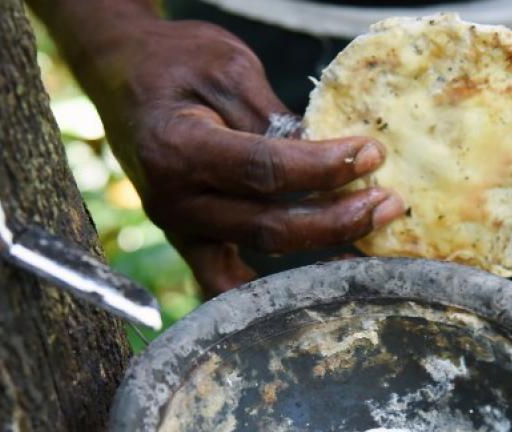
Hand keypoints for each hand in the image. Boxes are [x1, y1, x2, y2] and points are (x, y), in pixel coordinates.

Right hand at [41, 5, 403, 296]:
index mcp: (178, 148)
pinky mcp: (186, 238)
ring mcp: (177, 227)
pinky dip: (268, 289)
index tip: (372, 156)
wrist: (121, 73)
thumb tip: (331, 158)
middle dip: (337, 219)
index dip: (323, 167)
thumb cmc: (175, 62)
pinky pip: (226, 279)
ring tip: (370, 234)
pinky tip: (317, 286)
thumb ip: (275, 119)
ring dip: (320, 247)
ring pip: (258, 252)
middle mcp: (173, 200)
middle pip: (268, 225)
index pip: (264, 170)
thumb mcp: (229, 69)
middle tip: (390, 205)